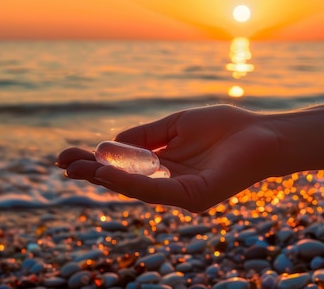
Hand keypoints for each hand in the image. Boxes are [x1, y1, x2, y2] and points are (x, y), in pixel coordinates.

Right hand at [57, 105, 280, 212]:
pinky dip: (129, 181)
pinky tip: (107, 173)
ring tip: (77, 168)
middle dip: (91, 172)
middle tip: (61, 163)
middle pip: (123, 181)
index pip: (123, 168)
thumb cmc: (223, 128)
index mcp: (164, 168)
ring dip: (104, 178)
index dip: (95, 161)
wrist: (263, 134)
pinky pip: (156, 190)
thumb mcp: (175, 126)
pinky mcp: (193, 197)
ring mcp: (180, 194)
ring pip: (134, 188)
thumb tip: (110, 143)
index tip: (68, 155)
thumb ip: (145, 137)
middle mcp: (168, 185)